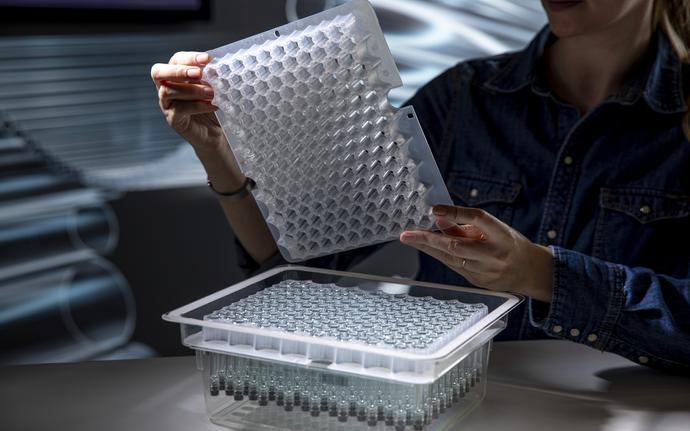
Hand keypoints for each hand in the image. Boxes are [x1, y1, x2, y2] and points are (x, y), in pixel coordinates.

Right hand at [151, 51, 225, 151]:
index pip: (175, 60)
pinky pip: (179, 109)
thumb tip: (214, 66)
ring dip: (191, 90)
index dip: (189, 58)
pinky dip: (197, 105)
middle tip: (199, 73)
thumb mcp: (214, 87)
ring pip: (167, 91)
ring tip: (211, 93)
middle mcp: (166, 87)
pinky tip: (212, 106)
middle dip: (179, 71)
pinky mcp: (172, 119)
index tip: (207, 59)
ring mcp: (166, 104)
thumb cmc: (213, 106)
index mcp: (176, 75)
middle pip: (158, 72)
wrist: (217, 132)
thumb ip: (211, 75)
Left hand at [399, 205, 553, 301]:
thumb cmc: (510, 244)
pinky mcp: (478, 282)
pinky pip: (454, 267)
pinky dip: (439, 256)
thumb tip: (439, 219)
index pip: (478, 219)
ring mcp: (486, 271)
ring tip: (409, 238)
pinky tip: (426, 248)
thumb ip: (466, 225)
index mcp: (502, 235)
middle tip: (408, 234)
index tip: (434, 210)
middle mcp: (494, 255)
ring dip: (428, 248)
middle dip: (429, 239)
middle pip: (457, 245)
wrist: (530, 272)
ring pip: (450, 259)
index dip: (455, 213)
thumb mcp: (494, 229)